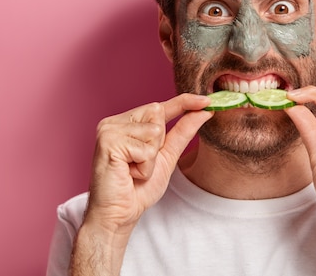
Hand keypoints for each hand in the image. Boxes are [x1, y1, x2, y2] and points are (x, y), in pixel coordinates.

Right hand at [83, 93, 212, 233]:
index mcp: (126, 123)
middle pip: (157, 113)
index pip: (158, 106)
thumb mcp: (167, 156)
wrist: (118, 215)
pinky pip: (144, 149)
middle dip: (159, 142)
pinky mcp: (108, 142)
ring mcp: (108, 130)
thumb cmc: (138, 189)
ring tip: (133, 171)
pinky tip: (128, 175)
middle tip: (140, 164)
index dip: (184, 101)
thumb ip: (183, 132)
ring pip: (153, 131)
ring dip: (151, 159)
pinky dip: (144, 167)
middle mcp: (115, 122)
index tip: (207, 99)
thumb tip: (204, 110)